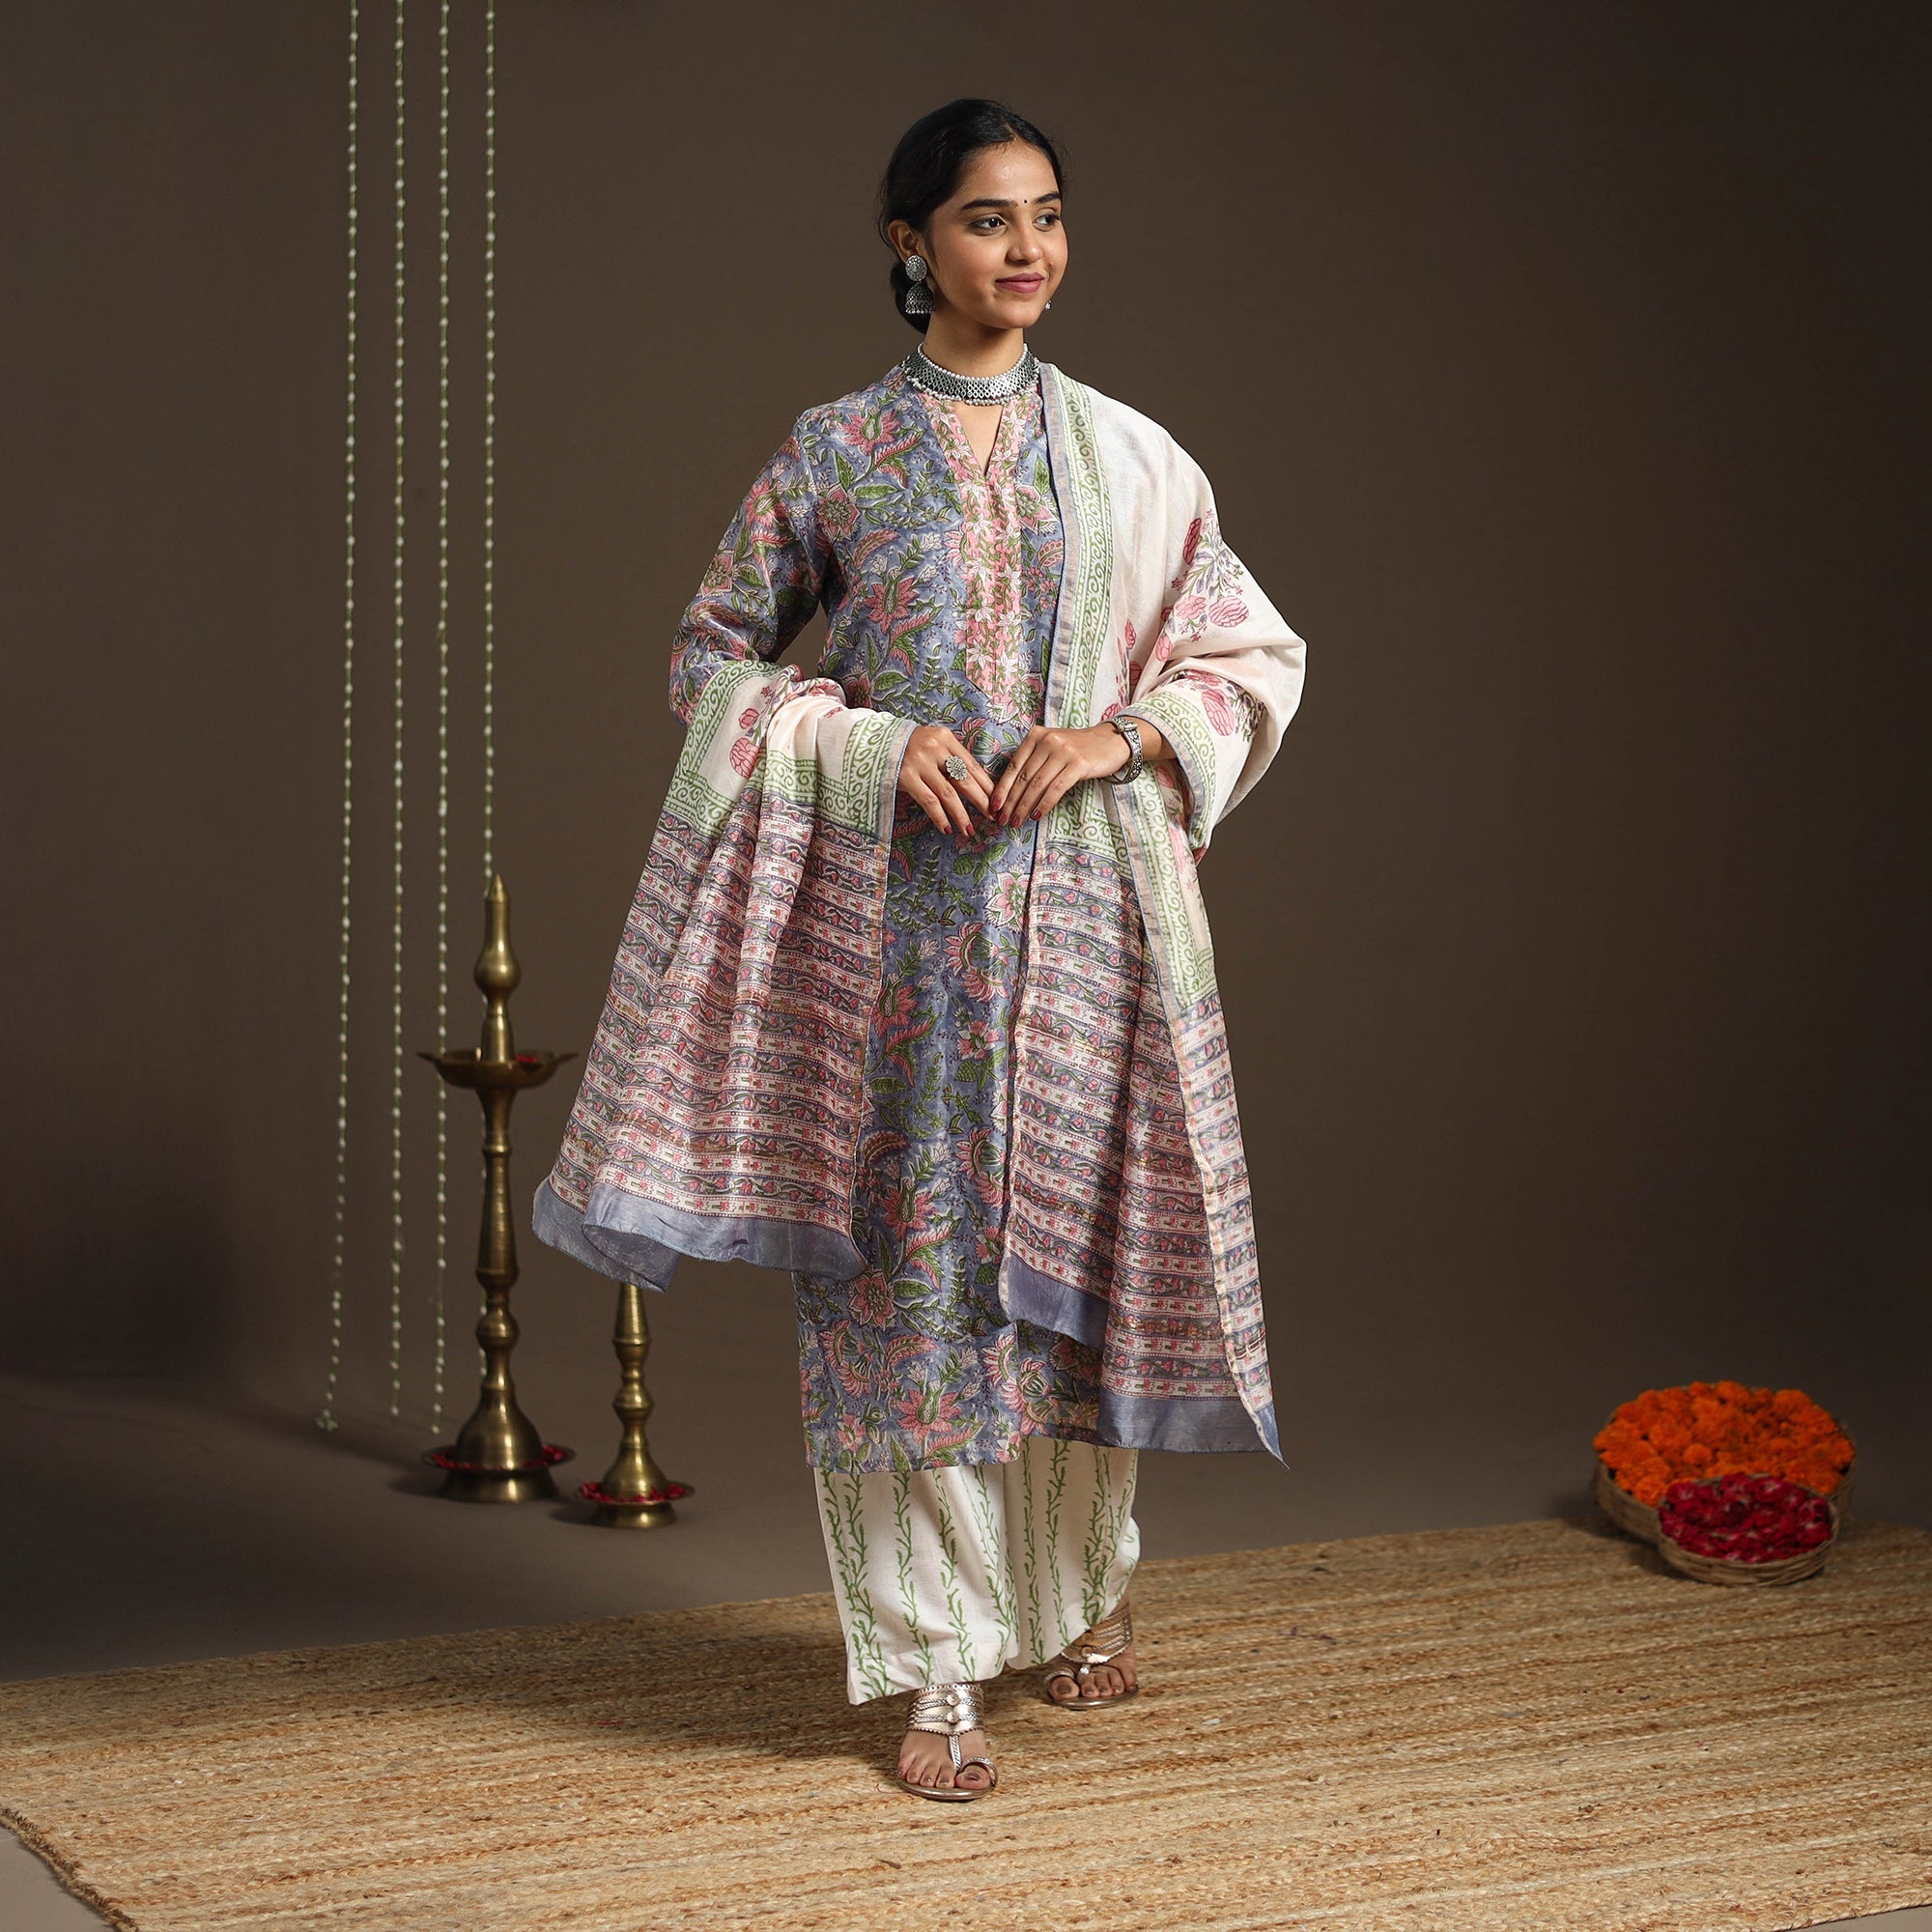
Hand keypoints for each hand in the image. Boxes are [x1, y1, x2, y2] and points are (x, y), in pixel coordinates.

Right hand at [897, 724, 993, 835]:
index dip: (987, 786)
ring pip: (948, 793)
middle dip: (980, 800)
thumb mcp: (932, 744)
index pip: (972, 765)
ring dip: (960, 814)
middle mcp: (934, 748)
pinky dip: (939, 816)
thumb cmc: (908, 746)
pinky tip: (946, 827)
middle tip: (991, 817)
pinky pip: (928, 801)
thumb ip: (951, 758)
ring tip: (968, 829)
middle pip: (964, 779)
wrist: (873, 743)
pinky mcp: (905, 776)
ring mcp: (919, 762)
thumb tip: (978, 786)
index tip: (997, 801)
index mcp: (945, 738)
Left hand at [992, 722, 1145, 824]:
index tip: (993, 807)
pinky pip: (1056, 788)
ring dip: (1024, 807)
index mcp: (1035, 735)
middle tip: (1002, 820)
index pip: (1013, 766)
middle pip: (1024, 777)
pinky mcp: (1078, 764)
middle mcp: (1047, 741)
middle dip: (1011, 802)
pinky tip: (1036, 815)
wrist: (1109, 742)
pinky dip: (1044, 804)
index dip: (1002, 789)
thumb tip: (1009, 792)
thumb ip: (1032, 761)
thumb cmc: (1076, 749)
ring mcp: (1063, 752)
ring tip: (1017, 822)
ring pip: (1037, 785)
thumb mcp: (1050, 747)